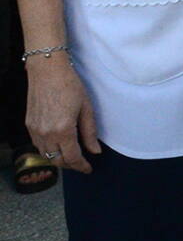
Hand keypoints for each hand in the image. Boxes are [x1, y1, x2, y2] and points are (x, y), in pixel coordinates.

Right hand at [24, 52, 100, 174]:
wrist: (47, 71)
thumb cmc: (70, 86)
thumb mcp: (86, 109)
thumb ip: (90, 133)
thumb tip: (95, 151)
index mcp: (63, 130)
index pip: (72, 157)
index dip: (81, 166)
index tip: (89, 169)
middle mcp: (46, 133)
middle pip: (57, 160)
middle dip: (70, 165)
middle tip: (81, 163)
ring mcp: (35, 130)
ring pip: (45, 154)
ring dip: (58, 158)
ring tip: (71, 155)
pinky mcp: (29, 124)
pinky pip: (38, 144)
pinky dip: (48, 149)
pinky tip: (58, 144)